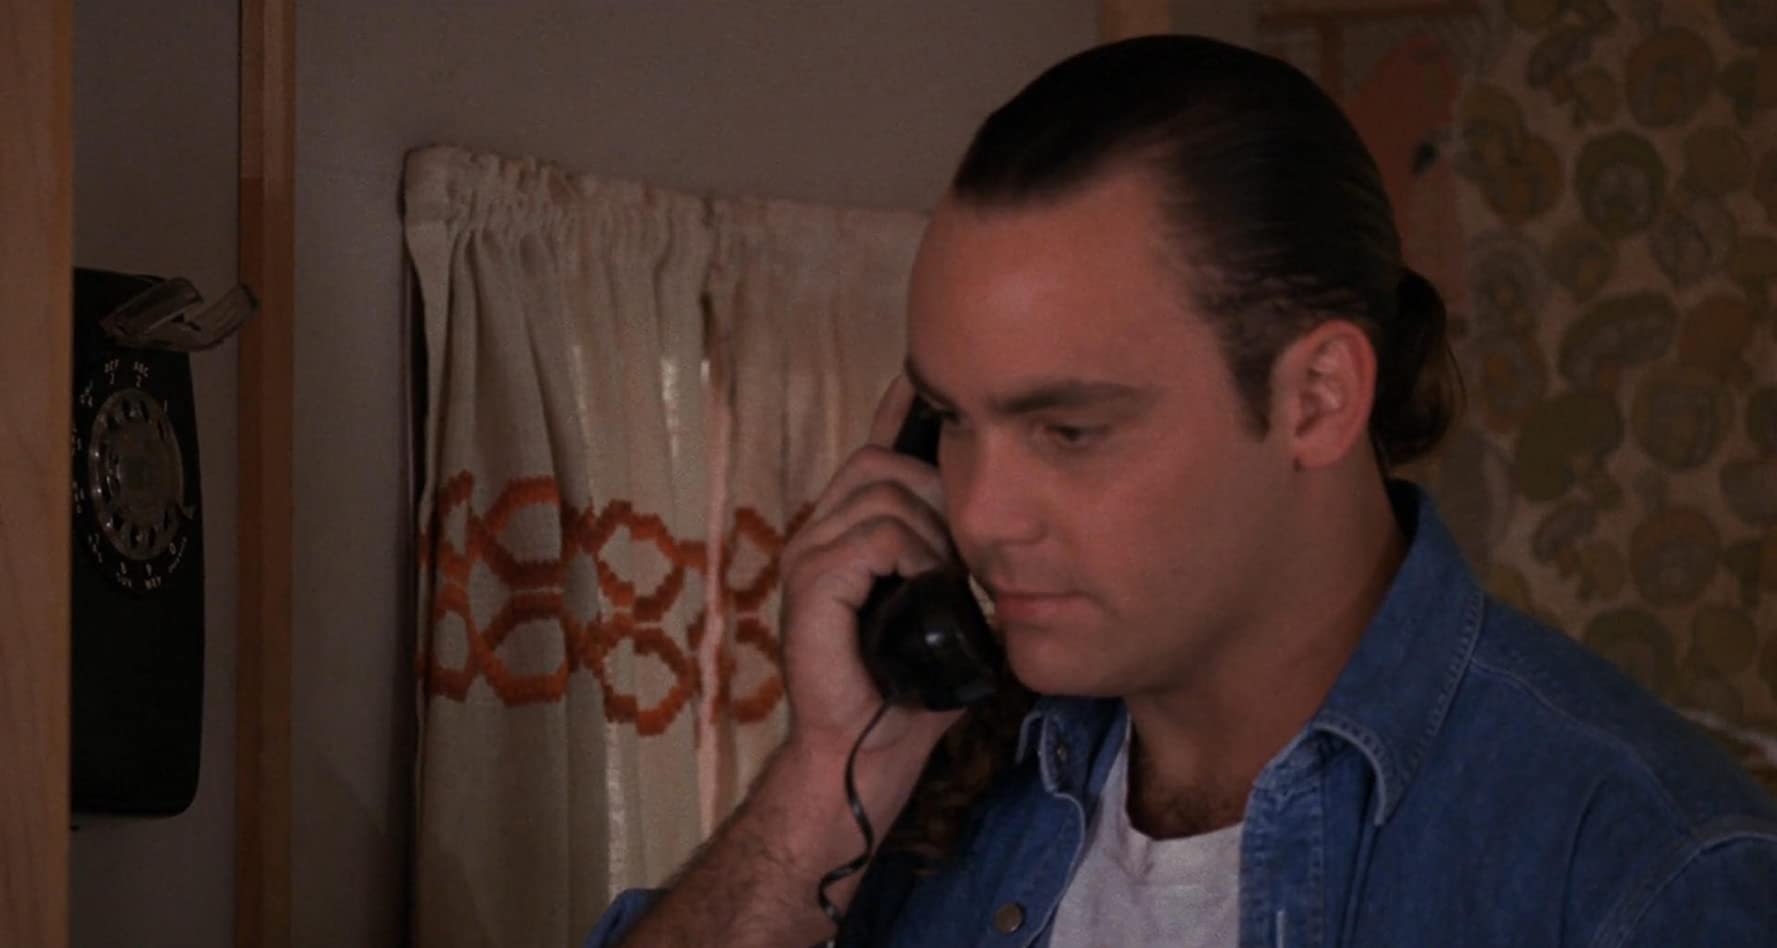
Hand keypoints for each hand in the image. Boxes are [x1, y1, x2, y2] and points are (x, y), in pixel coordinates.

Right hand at [776, 375, 964, 765]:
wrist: (866, 748)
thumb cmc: (907, 687)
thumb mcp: (946, 607)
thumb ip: (956, 558)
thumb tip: (1000, 521)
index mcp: (846, 532)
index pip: (873, 449)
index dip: (901, 412)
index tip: (932, 381)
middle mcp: (818, 532)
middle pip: (880, 461)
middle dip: (934, 489)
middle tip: (956, 550)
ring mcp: (808, 555)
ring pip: (884, 493)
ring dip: (929, 531)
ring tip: (940, 579)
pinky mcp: (811, 584)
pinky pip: (874, 536)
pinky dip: (911, 555)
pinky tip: (925, 584)